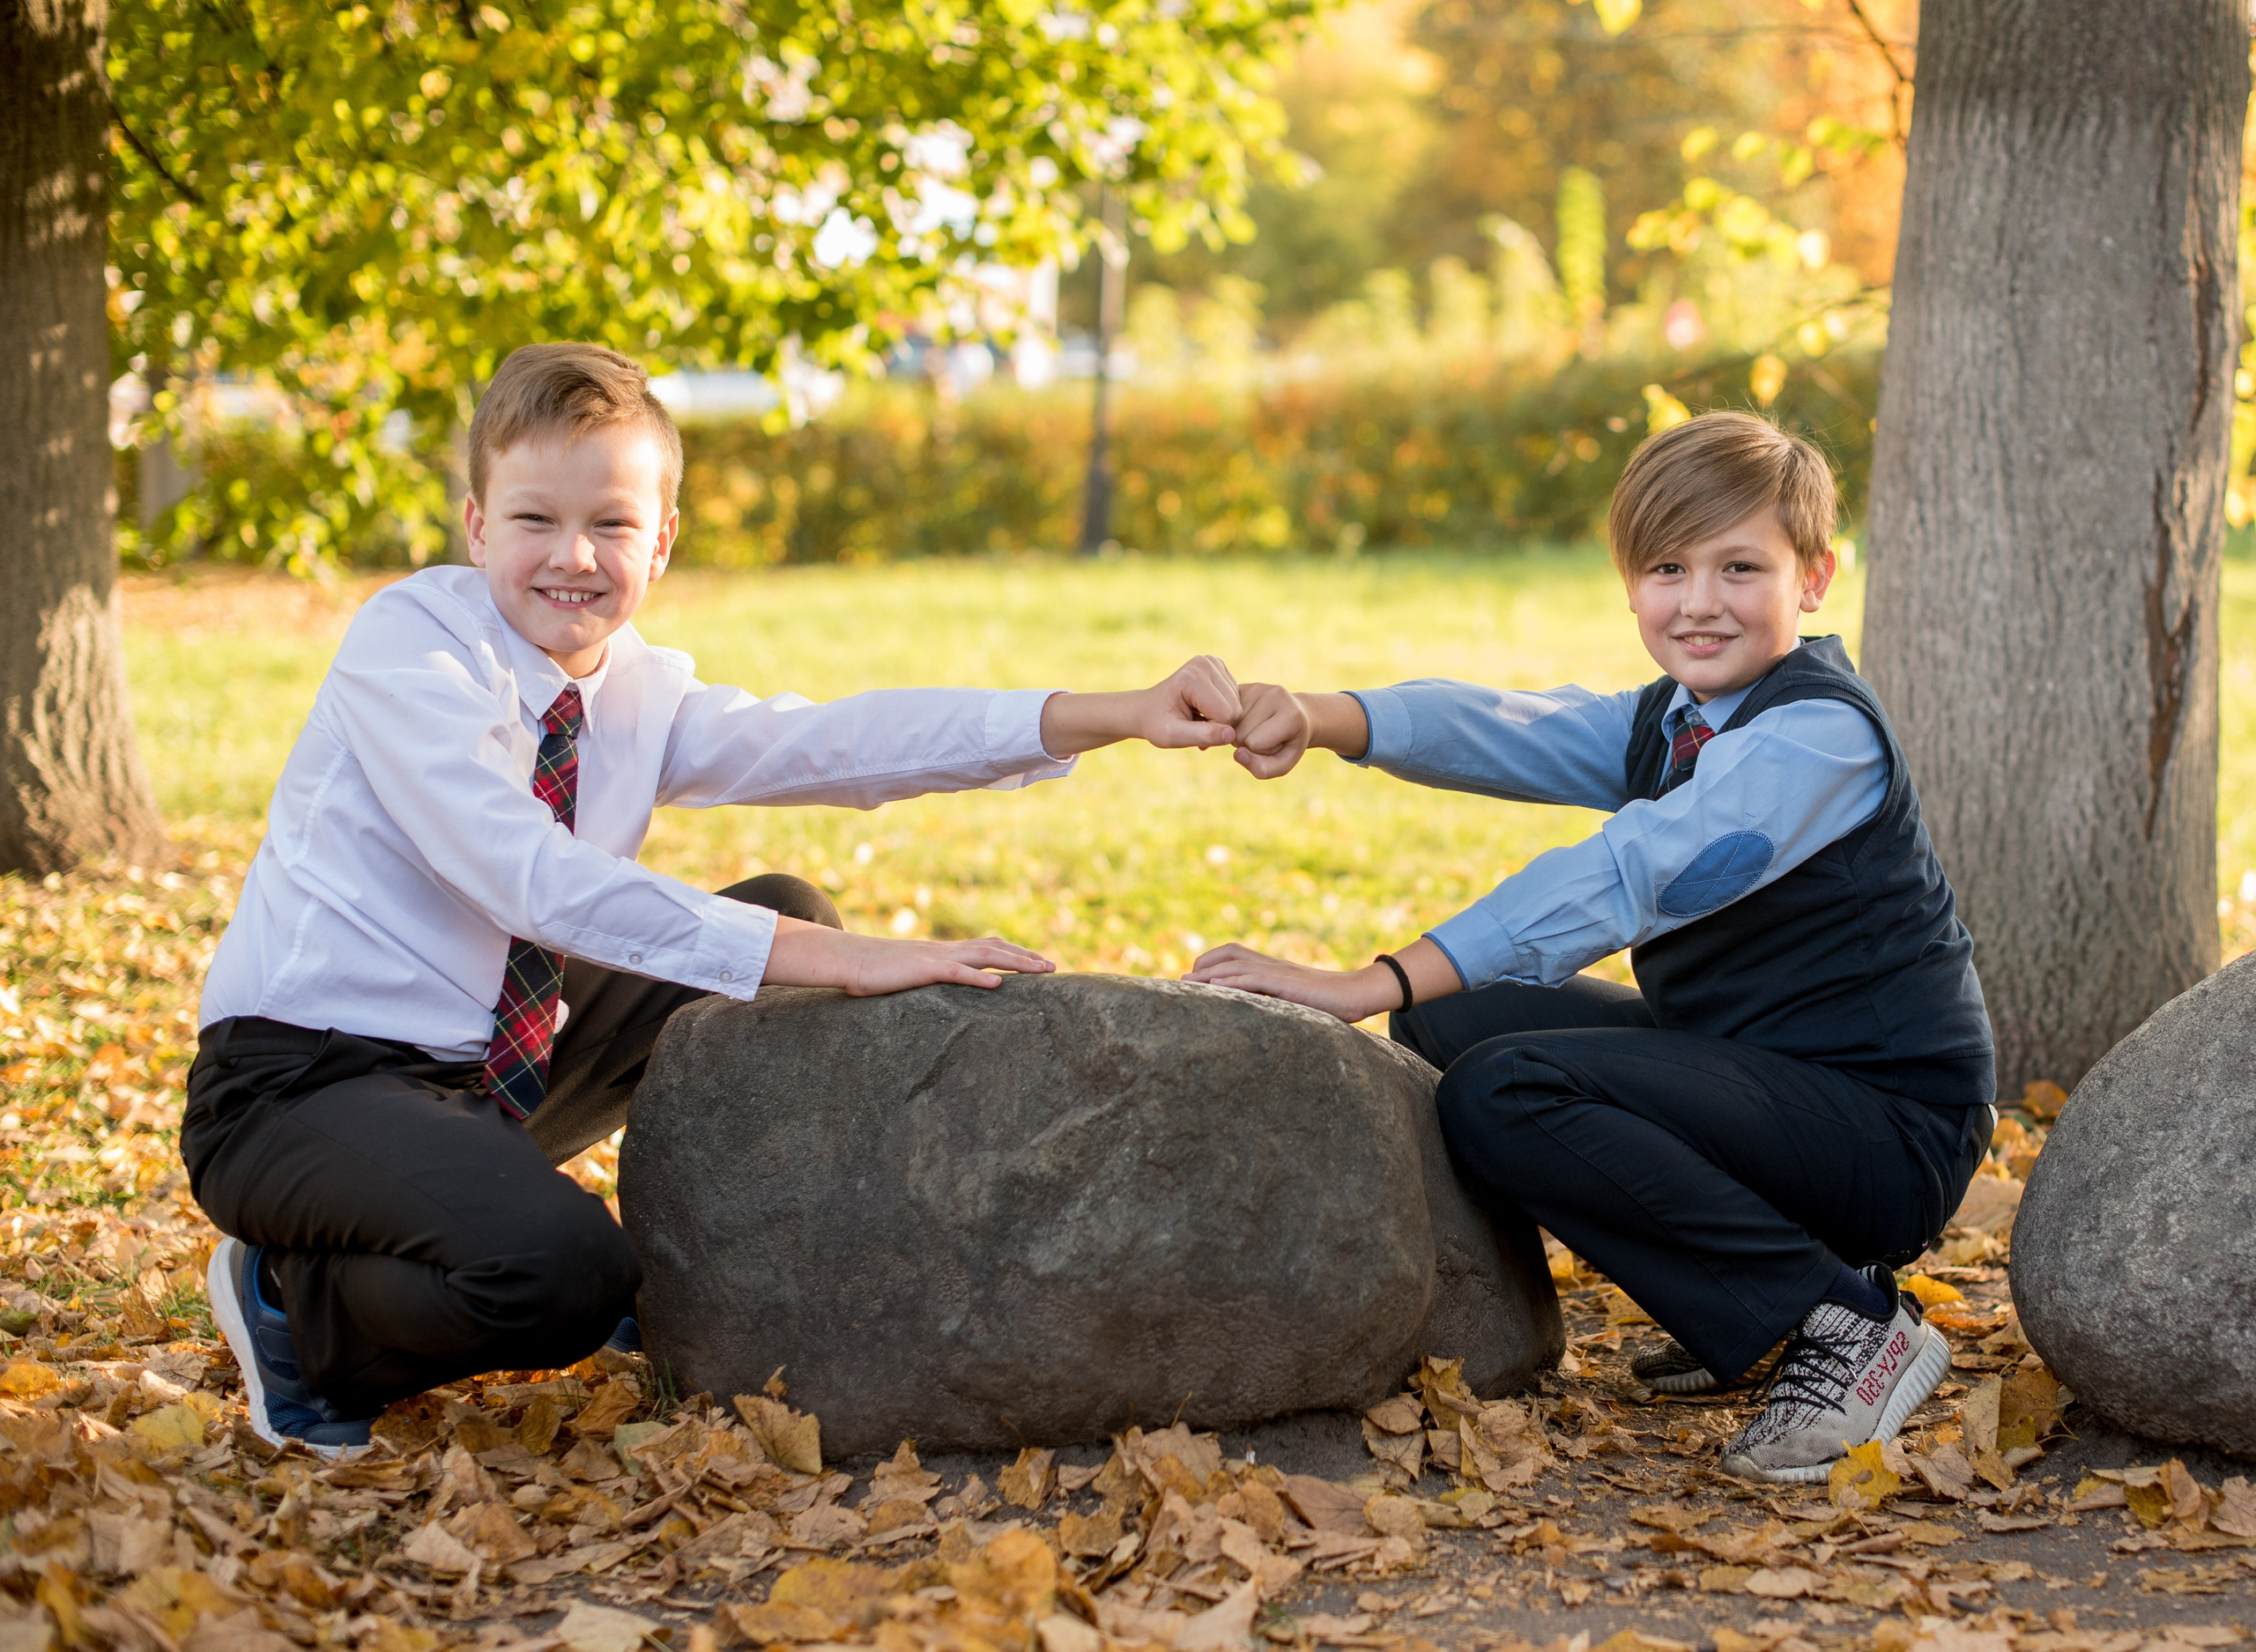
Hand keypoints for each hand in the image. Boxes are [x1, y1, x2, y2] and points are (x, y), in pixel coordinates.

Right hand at [764, 916, 1055, 994]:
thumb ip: (924, 979)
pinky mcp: (922, 970)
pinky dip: (978, 977)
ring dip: (1016, 962)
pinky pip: (956, 973)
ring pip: (984, 956)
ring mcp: (935, 958)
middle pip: (994, 948)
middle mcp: (944, 951)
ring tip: (1042, 970)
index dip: (1013, 952)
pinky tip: (998, 983)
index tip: (1037, 962)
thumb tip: (936, 989)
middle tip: (1054, 967)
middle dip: (1026, 957)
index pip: (986, 947)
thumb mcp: (905, 975)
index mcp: (942, 953)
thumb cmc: (870, 972)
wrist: (844, 960)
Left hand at [1039, 656, 1241, 755]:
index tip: (1192, 735)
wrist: (1138, 710)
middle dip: (1218, 723)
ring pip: (1238, 703)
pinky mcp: (1218, 665)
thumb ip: (1200, 737)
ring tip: (1193, 719)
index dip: (1213, 731)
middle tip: (1191, 727)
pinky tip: (1201, 713)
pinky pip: (1236, 698)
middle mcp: (1206, 662)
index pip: (1227, 713)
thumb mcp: (1170, 737)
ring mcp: (1212, 661)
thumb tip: (1230, 736)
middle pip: (1235, 706)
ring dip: (1219, 719)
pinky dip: (1222, 711)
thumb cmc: (1150, 725)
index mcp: (1194, 675)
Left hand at [1183, 943, 1399, 1022]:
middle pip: (1230, 954)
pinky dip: (1232, 980)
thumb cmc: (1332, 1002)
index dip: (1213, 962)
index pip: (1236, 954)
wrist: (1358, 993)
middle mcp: (1273, 964)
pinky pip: (1255, 977)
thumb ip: (1278, 1002)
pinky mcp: (1287, 983)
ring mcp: (1280, 972)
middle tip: (1183, 980)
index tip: (1195, 979)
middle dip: (1204, 964)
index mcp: (1274, 968)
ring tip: (1188, 982)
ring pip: (1237, 964)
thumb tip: (1262, 1016)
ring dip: (1210, 972)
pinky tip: (1216, 986)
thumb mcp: (1297, 1001)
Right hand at [1231, 683, 1313, 778]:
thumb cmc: (1288, 744)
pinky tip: (1247, 719)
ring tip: (1258, 728)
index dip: (1261, 751)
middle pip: (1240, 733)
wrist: (1296, 717)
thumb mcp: (1283, 764)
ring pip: (1229, 724)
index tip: (1276, 742)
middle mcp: (1275, 694)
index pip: (1255, 744)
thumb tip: (1238, 754)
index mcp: (1291, 714)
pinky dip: (1233, 722)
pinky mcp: (1243, 685)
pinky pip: (1223, 712)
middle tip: (1265, 736)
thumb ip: (1263, 768)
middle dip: (1248, 743)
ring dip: (1239, 732)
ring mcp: (1257, 687)